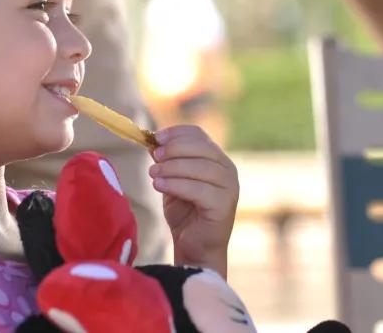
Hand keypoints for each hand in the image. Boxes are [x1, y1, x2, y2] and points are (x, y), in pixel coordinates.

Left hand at [148, 125, 238, 277]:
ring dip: (172, 167)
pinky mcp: (224, 205)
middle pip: (201, 148)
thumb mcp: (173, 182)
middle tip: (154, 156)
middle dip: (174, 149)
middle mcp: (228, 170)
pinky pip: (198, 189)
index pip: (199, 135)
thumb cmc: (185, 214)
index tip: (155, 137)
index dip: (176, 133)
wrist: (195, 249)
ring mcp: (229, 187)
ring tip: (153, 174)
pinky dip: (176, 185)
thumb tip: (153, 144)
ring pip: (200, 167)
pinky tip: (159, 186)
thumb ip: (167, 163)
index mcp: (217, 159)